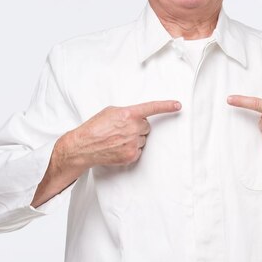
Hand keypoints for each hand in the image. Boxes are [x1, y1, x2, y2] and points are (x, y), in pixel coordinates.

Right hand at [60, 100, 181, 168]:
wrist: (83, 146)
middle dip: (137, 127)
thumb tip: (138, 115)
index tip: (178, 105)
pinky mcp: (131, 155)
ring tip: (117, 139)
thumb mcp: (110, 112)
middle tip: (122, 129)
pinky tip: (118, 147)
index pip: (151, 108)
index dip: (166, 106)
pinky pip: (139, 150)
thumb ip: (127, 112)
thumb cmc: (95, 127)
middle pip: (146, 126)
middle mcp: (133, 128)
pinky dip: (131, 149)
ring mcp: (133, 143)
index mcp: (128, 114)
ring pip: (143, 139)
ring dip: (134, 138)